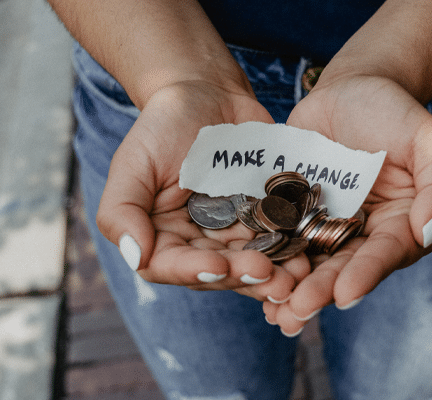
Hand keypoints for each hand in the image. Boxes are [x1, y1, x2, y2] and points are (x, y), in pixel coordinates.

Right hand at [96, 81, 310, 301]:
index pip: (171, 266)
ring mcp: (234, 233)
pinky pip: (280, 239)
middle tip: (270, 275)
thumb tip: (135, 256)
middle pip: (219, 272)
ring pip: (253, 263)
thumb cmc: (163, 126)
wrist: (208, 94)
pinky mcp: (265, 219)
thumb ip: (121, 210)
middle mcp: (198, 243)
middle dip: (243, 276)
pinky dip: (294, 249)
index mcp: (161, 237)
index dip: (194, 271)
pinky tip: (309, 253)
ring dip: (275, 274)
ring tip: (297, 276)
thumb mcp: (133, 162)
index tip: (219, 266)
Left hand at [263, 74, 431, 334]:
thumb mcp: (427, 140)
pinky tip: (249, 279)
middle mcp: (363, 235)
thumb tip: (429, 230)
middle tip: (299, 310)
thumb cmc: (395, 112)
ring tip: (274, 311)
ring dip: (292, 288)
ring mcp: (326, 226)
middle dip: (321, 290)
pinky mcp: (293, 213)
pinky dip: (267, 259)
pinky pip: (280, 239)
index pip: (386, 254)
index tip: (346, 294)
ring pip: (310, 262)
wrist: (351, 89)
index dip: (367, 274)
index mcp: (400, 225)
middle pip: (343, 267)